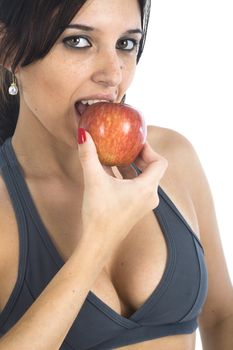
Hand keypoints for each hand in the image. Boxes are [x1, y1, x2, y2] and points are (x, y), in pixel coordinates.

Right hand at [78, 129, 167, 252]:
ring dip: (131, 167)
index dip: (150, 149)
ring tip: (117, 156)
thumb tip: (83, 134)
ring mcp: (143, 205)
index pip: (159, 162)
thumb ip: (89, 156)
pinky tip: (109, 172)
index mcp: (146, 188)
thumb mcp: (94, 181)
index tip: (136, 141)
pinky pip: (136, 188)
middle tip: (126, 146)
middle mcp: (150, 197)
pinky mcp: (135, 209)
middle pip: (152, 169)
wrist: (98, 243)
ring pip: (143, 179)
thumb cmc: (99, 214)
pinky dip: (126, 178)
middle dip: (139, 156)